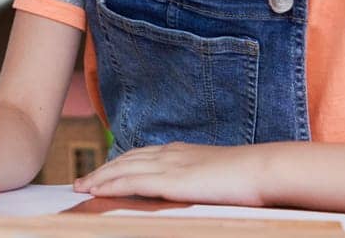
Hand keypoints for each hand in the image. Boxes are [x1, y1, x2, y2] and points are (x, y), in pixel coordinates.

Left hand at [74, 141, 270, 205]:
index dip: (118, 164)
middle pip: (125, 160)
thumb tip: (195, 189)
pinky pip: (131, 182)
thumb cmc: (250, 177)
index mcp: (181, 151)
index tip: (103, 173)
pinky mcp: (170, 180)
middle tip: (81, 182)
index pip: (140, 155)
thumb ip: (200, 179)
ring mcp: (169, 165)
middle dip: (102, 170)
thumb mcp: (217, 175)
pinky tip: (97, 192)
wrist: (263, 169)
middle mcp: (170, 153)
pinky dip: (110, 185)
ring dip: (99, 178)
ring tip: (81, 188)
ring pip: (122, 169)